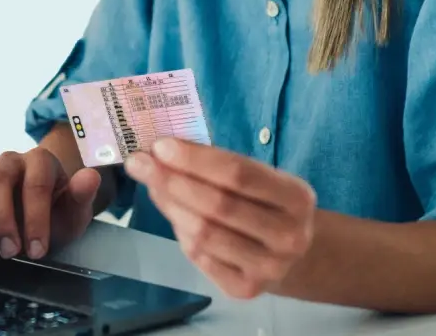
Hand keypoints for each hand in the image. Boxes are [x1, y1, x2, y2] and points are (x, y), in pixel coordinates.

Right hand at [0, 147, 101, 260]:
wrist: (49, 208)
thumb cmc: (63, 208)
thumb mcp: (78, 206)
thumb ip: (83, 193)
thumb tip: (90, 176)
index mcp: (39, 161)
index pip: (35, 183)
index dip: (36, 216)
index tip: (39, 248)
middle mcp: (9, 163)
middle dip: (3, 217)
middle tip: (12, 251)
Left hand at [124, 138, 316, 299]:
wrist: (295, 256)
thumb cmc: (267, 205)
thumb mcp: (261, 178)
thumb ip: (220, 165)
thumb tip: (164, 151)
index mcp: (296, 198)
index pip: (239, 173)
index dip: (196, 159)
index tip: (160, 146)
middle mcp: (288, 236)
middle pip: (218, 205)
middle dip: (172, 180)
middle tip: (138, 163)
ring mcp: (269, 268)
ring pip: (204, 234)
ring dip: (170, 205)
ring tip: (151, 185)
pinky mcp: (246, 289)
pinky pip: (200, 257)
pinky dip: (181, 232)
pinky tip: (174, 214)